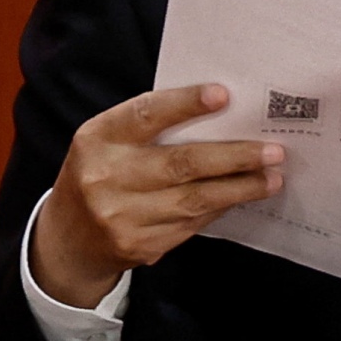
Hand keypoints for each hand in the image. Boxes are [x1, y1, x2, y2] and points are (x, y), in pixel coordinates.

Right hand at [31, 83, 283, 307]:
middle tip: (273, 151)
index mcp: (98, 139)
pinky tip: (242, 197)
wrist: (67, 239)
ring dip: (240, 188)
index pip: (145, 115)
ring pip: (194, 200)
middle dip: (235, 157)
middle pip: (182, 164)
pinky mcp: (138, 245)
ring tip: (273, 177)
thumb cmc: (100, 173)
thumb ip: (149, 126)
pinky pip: (191, 224)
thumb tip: (220, 114)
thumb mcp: (107, 141)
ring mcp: (121, 217)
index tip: (224, 95)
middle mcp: (106, 177)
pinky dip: (220, 208)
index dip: (185, 104)